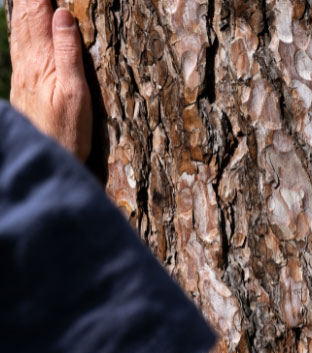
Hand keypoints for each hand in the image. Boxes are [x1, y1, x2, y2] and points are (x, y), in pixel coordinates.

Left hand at [9, 1, 91, 160]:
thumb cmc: (67, 132)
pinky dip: (20, 31)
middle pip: (23, 22)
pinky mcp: (23, 88)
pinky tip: (22, 31)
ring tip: (27, 0)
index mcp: (41, 62)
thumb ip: (68, 53)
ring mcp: (22, 77)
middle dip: (29, 1)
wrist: (45, 160)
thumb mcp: (76, 92)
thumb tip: (62, 14)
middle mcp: (26, 65)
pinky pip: (19, 49)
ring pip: (18, 35)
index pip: (36, 17)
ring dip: (22, 12)